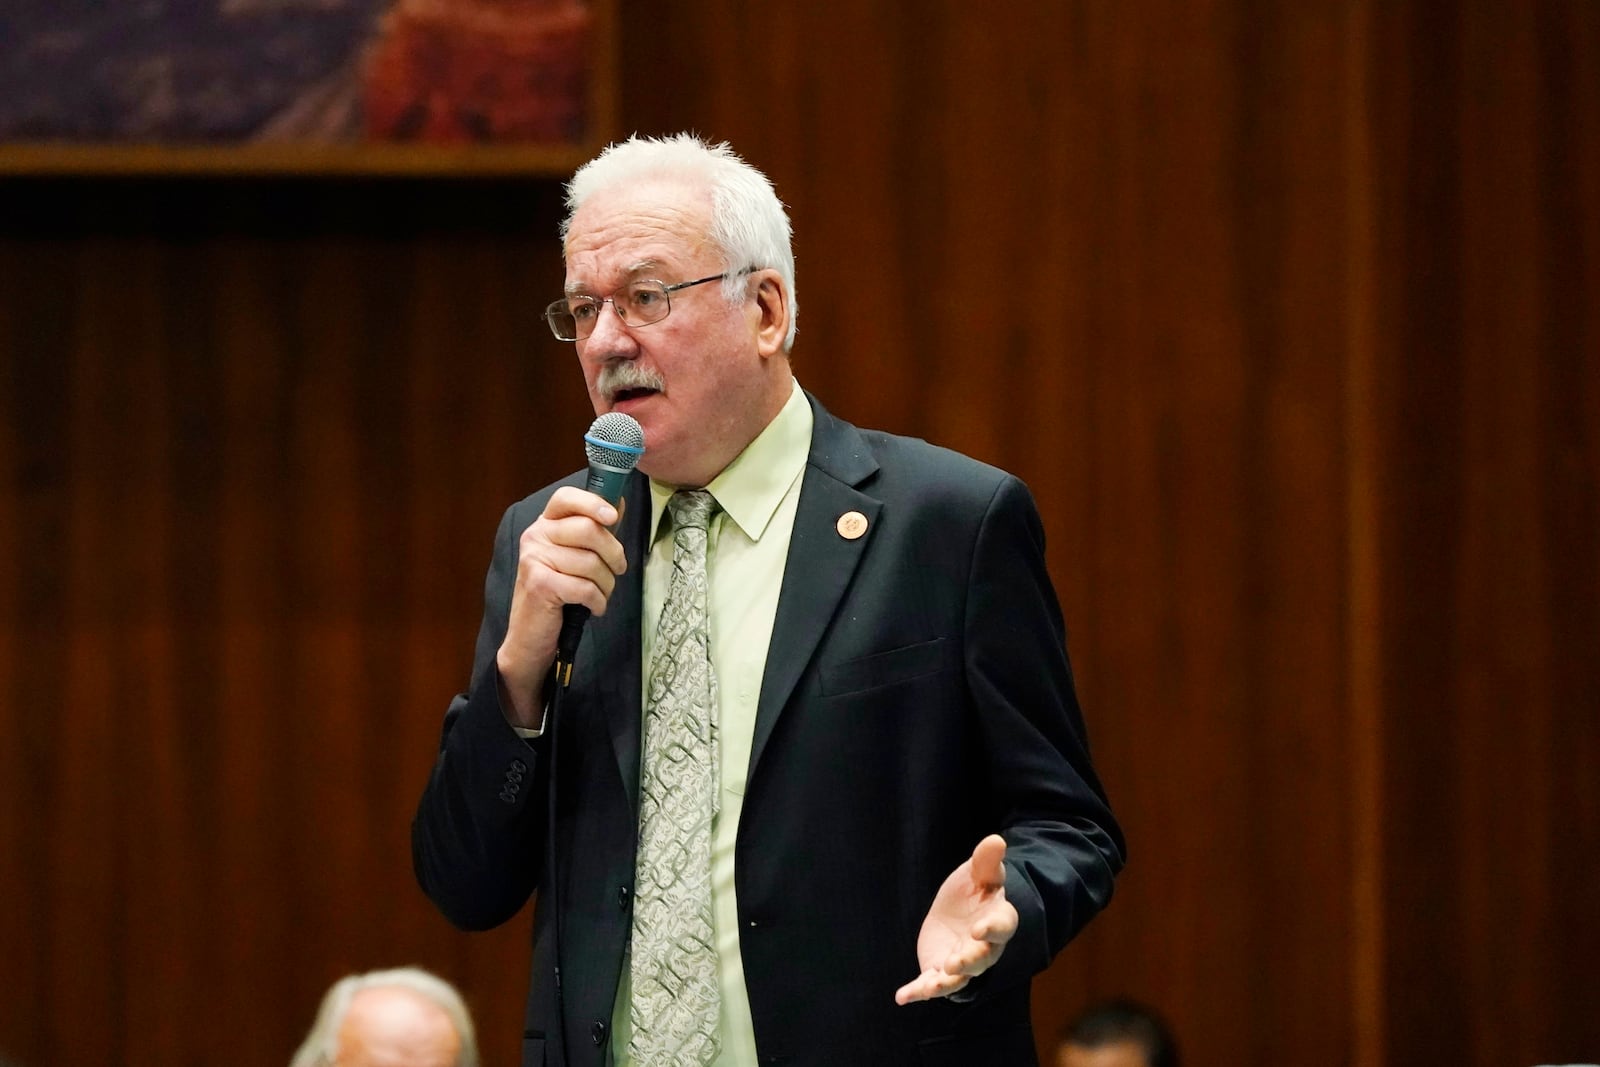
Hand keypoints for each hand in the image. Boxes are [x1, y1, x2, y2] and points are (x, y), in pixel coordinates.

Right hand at [496, 487, 625, 725]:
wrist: (530, 637)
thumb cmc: (558, 594)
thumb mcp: (574, 557)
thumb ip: (593, 530)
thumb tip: (617, 501)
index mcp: (544, 524)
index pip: (566, 497)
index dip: (593, 502)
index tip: (613, 517)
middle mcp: (535, 536)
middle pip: (589, 529)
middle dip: (614, 553)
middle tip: (618, 569)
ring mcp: (534, 559)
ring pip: (592, 562)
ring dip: (607, 584)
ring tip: (601, 594)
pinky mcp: (540, 584)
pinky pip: (586, 587)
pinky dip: (598, 601)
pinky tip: (593, 608)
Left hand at [894, 834, 1016, 1004]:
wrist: (959, 910)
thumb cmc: (975, 890)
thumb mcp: (978, 872)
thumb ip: (986, 861)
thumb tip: (995, 840)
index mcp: (997, 920)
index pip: (1002, 927)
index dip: (993, 929)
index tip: (980, 927)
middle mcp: (983, 947)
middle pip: (981, 959)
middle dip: (969, 962)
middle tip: (954, 963)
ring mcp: (962, 961)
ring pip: (959, 979)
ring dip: (945, 983)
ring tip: (930, 987)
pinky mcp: (939, 971)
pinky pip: (930, 984)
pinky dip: (917, 991)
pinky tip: (902, 996)